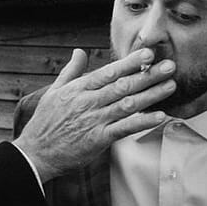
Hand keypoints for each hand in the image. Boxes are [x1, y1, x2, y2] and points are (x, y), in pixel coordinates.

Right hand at [14, 48, 176, 181]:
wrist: (36, 153)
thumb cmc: (45, 122)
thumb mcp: (54, 91)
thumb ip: (70, 71)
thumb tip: (79, 52)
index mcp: (79, 89)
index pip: (109, 71)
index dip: (130, 62)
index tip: (147, 54)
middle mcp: (89, 102)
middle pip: (123, 85)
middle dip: (148, 75)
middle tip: (169, 66)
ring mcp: (94, 120)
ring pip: (127, 104)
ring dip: (151, 95)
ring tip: (170, 86)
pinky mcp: (98, 139)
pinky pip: (124, 128)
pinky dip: (142, 122)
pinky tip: (158, 116)